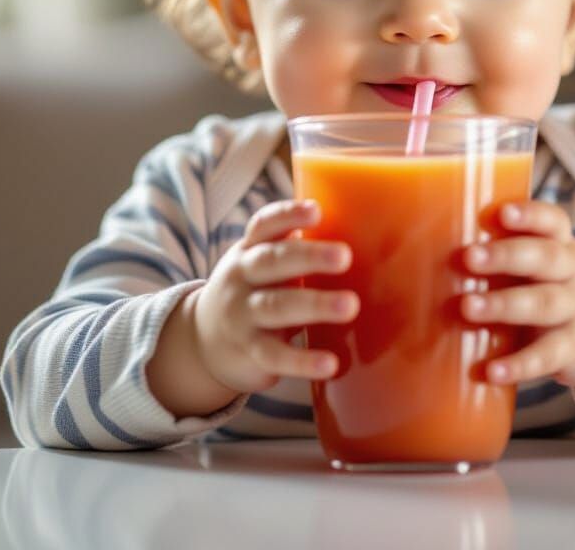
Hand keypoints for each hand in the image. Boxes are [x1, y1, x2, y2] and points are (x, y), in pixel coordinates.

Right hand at [191, 199, 358, 394]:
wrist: (203, 341)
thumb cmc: (254, 290)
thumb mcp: (264, 265)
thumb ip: (298, 251)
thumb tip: (370, 233)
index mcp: (250, 250)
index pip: (265, 225)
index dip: (289, 216)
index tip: (316, 210)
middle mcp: (242, 277)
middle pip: (272, 261)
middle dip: (309, 257)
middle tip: (345, 256)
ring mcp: (243, 315)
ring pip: (276, 306)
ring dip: (314, 305)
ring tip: (350, 306)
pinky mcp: (250, 351)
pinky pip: (276, 355)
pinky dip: (303, 361)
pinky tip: (330, 363)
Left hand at [461, 200, 574, 387]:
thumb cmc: (557, 285)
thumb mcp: (545, 262)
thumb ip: (506, 250)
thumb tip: (425, 243)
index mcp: (562, 244)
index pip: (552, 221)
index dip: (529, 216)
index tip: (502, 214)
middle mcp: (573, 273)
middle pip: (546, 258)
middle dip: (507, 256)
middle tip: (468, 257)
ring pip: (545, 304)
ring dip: (505, 305)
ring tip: (468, 308)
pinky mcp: (573, 348)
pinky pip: (548, 356)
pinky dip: (520, 364)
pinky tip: (492, 370)